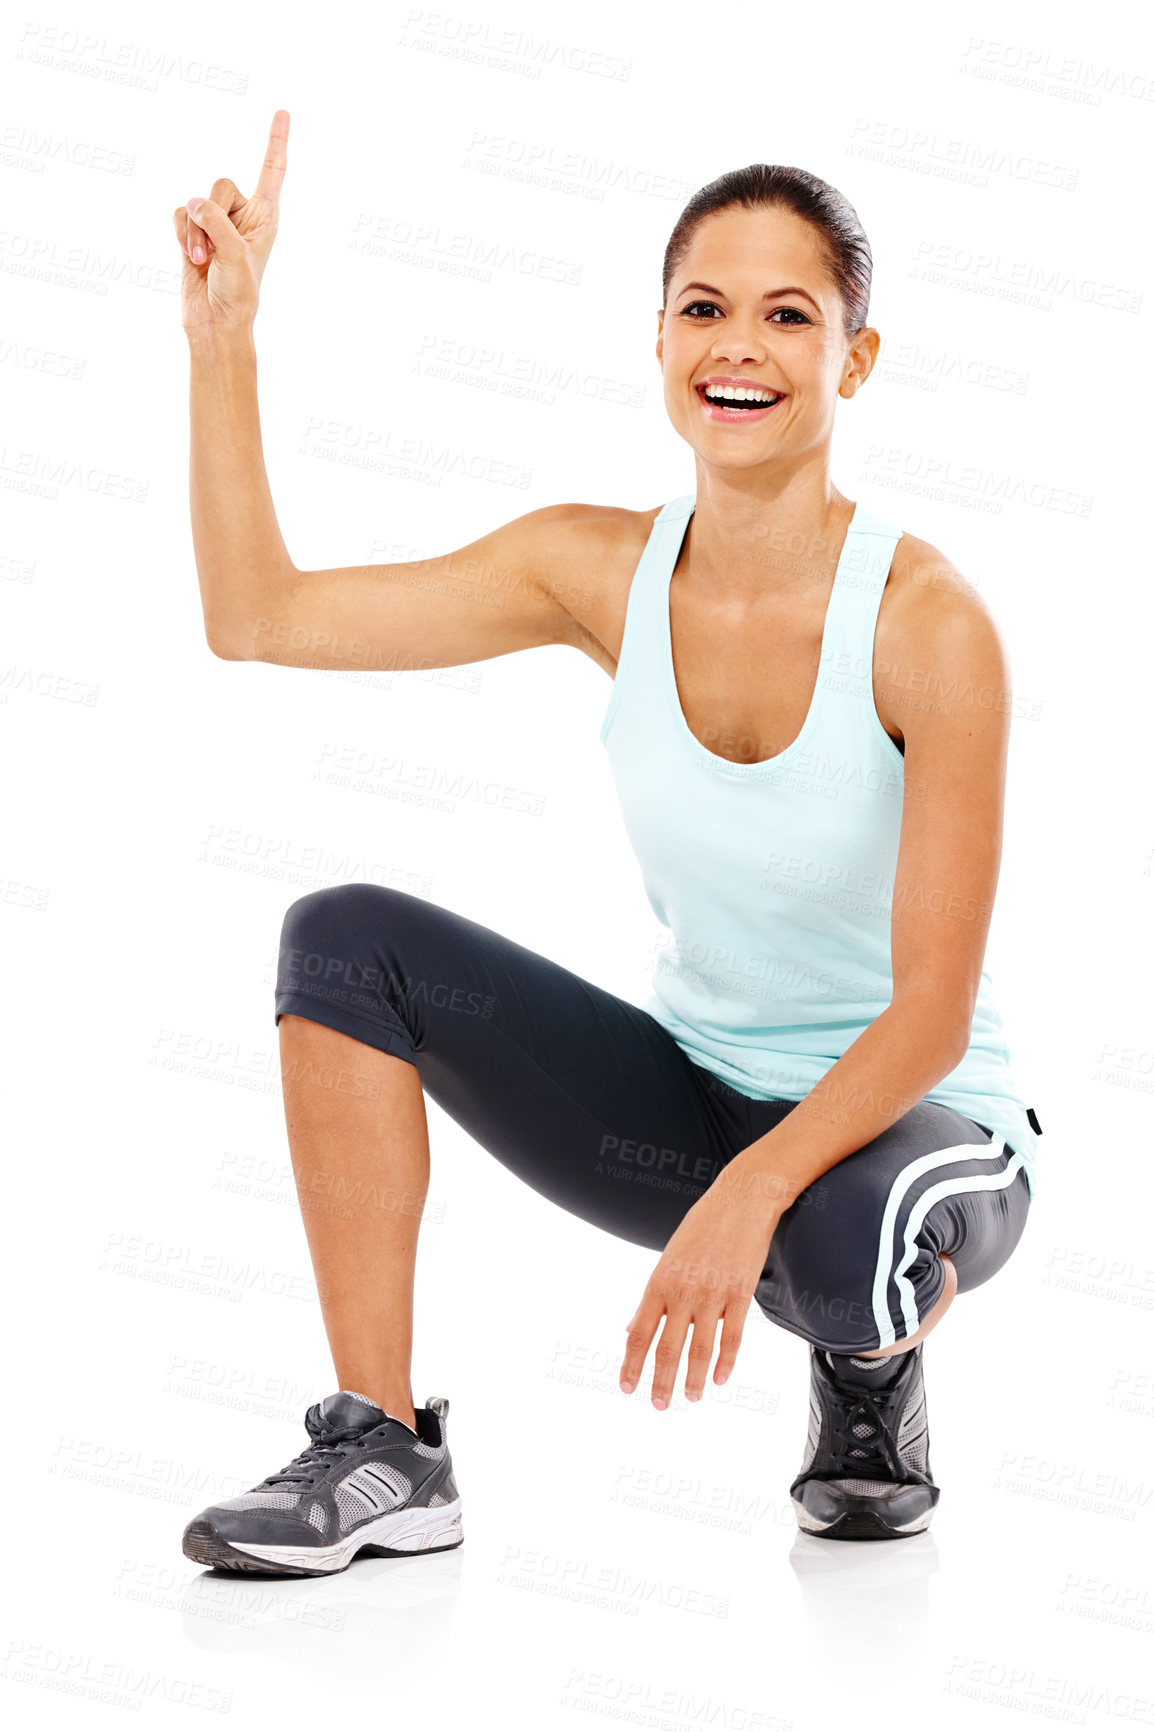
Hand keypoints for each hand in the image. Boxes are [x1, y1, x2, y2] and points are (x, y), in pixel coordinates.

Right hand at [172, 109, 288, 334]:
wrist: (215, 321)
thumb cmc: (237, 293)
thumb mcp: (235, 255)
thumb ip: (217, 221)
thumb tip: (193, 204)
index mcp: (266, 218)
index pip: (272, 171)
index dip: (276, 141)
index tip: (283, 111)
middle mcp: (242, 215)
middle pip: (221, 184)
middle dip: (214, 216)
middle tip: (217, 250)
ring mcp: (216, 222)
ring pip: (196, 202)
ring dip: (196, 234)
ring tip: (205, 261)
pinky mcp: (193, 231)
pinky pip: (179, 214)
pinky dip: (182, 235)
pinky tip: (192, 258)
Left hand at [619, 1177, 781, 1409]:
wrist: (741, 1200)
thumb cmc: (701, 1228)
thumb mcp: (667, 1259)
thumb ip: (651, 1297)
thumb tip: (630, 1327)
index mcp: (659, 1282)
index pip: (639, 1332)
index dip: (631, 1364)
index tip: (626, 1388)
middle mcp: (682, 1292)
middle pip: (667, 1348)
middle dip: (660, 1382)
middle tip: (657, 1406)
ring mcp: (713, 1294)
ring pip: (700, 1349)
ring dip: (693, 1379)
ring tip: (690, 1399)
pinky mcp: (741, 1294)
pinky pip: (732, 1337)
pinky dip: (725, 1362)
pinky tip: (719, 1379)